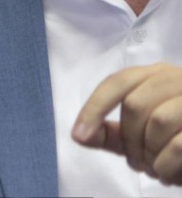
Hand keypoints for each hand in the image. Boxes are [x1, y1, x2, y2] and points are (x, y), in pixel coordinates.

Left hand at [72, 63, 181, 185]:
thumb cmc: (180, 139)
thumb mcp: (144, 136)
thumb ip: (114, 134)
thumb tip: (79, 136)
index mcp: (157, 75)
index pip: (117, 83)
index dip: (94, 108)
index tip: (79, 135)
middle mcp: (179, 78)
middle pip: (135, 104)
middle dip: (130, 141)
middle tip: (137, 163)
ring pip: (158, 121)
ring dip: (149, 154)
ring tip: (155, 169)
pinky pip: (178, 144)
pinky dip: (165, 166)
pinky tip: (168, 174)